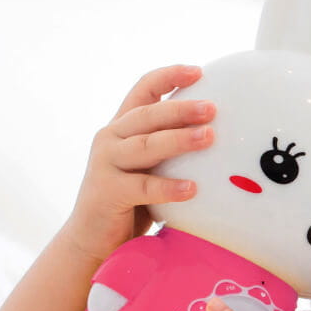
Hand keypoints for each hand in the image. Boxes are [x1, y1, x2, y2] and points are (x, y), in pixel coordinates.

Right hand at [63, 64, 214, 264]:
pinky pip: (143, 186)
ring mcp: (105, 163)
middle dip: (181, 108)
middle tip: (212, 108)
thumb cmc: (128, 204)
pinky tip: (192, 189)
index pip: (143, 91)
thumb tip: (219, 139)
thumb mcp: (147, 169)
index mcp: (121, 128)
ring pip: (146, 145)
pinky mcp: (107, 191)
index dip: (168, 76)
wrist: (91, 240)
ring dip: (179, 139)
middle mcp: (109, 139)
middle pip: (148, 115)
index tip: (198, 70)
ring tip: (209, 137)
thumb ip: (167, 152)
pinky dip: (169, 186)